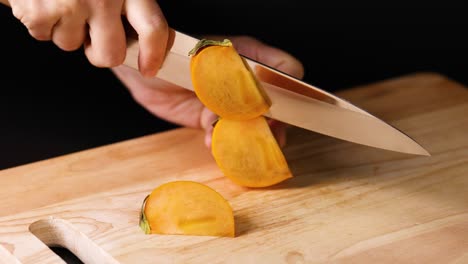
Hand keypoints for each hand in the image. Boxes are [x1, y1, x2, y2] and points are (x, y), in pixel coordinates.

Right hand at [5, 0, 167, 76]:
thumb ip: (130, 1)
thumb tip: (149, 36)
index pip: (153, 29)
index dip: (154, 55)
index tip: (149, 68)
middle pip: (111, 55)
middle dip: (100, 52)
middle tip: (92, 35)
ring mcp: (72, 5)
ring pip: (72, 45)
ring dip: (65, 29)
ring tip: (62, 0)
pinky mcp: (41, 12)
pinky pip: (44, 35)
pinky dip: (41, 21)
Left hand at [111, 36, 303, 147]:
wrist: (142, 73)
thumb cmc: (172, 54)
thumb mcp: (207, 58)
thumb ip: (234, 71)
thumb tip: (259, 87)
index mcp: (248, 59)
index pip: (285, 73)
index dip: (293, 90)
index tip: (289, 107)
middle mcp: (243, 82)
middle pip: (274, 106)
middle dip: (274, 124)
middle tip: (270, 137)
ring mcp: (228, 103)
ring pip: (252, 125)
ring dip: (248, 138)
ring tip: (238, 144)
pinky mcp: (210, 120)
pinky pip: (225, 136)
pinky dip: (223, 144)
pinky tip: (212, 143)